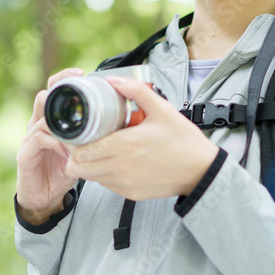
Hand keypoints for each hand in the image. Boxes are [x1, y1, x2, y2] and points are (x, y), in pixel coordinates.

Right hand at [15, 68, 84, 221]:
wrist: (43, 197)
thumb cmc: (61, 171)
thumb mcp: (80, 150)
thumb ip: (90, 136)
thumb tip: (115, 124)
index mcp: (51, 121)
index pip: (53, 91)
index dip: (64, 78)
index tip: (81, 72)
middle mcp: (37, 125)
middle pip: (43, 97)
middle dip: (58, 88)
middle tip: (76, 86)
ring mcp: (29, 138)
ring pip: (40, 117)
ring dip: (60, 122)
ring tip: (76, 128)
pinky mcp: (25, 154)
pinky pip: (38, 140)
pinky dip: (54, 142)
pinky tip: (66, 150)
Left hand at [65, 75, 219, 200]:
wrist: (201, 171)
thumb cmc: (184, 142)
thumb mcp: (162, 109)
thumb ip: (136, 91)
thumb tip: (114, 80)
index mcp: (127, 145)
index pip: (83, 150)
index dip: (73, 142)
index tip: (75, 132)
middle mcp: (122, 167)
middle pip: (80, 166)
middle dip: (75, 153)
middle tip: (80, 141)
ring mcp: (125, 183)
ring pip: (90, 177)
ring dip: (87, 164)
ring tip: (95, 149)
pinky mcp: (130, 193)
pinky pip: (105, 185)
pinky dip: (102, 174)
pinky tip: (112, 161)